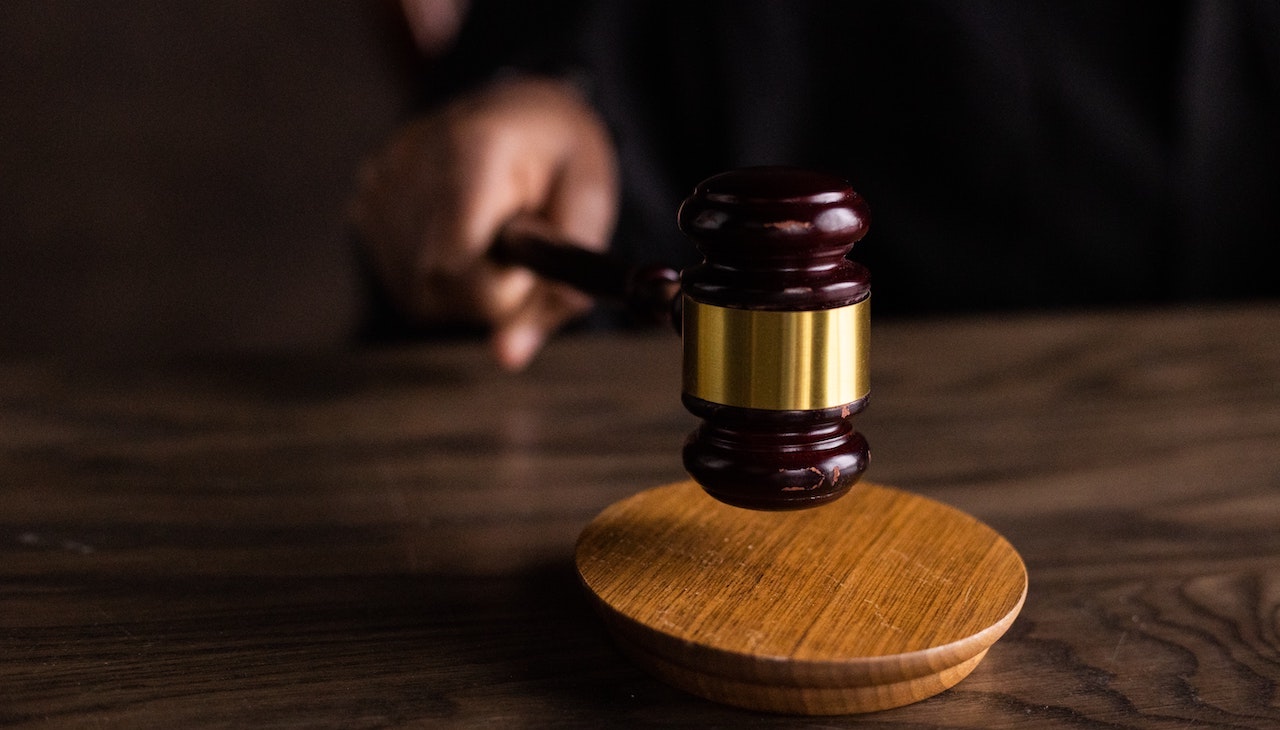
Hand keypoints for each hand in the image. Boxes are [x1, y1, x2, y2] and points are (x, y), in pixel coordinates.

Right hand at [350, 77, 618, 369]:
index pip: (456, 262)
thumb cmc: (562, 160)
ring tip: (492, 239)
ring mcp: (380, 180)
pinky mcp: (365, 199)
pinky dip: (438, 279)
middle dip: (487, 294)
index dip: (498, 290)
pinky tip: (462, 239)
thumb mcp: (590, 209)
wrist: (522, 110)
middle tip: (519, 252)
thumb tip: (507, 358)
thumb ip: (559, 287)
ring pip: (415, 293)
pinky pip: (401, 280)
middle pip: (433, 285)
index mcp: (474, 148)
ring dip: (463, 291)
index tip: (529, 266)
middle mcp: (412, 159)